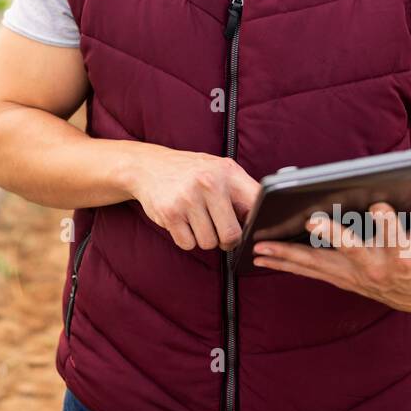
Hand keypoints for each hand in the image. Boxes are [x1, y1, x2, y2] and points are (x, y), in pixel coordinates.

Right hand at [127, 151, 260, 251]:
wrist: (148, 166)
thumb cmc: (190, 172)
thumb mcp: (218, 170)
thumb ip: (241, 191)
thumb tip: (263, 223)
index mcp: (227, 172)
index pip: (256, 205)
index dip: (255, 225)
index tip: (250, 231)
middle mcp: (209, 183)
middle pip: (231, 234)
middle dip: (227, 241)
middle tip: (219, 232)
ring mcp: (188, 198)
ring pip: (208, 243)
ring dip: (203, 238)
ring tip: (196, 220)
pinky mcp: (169, 213)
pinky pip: (187, 244)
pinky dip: (186, 239)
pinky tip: (181, 222)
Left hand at [250, 196, 410, 311]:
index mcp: (403, 254)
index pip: (397, 236)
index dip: (389, 222)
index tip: (378, 205)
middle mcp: (375, 266)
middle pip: (351, 249)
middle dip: (331, 236)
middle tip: (311, 223)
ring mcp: (353, 274)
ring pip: (319, 263)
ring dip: (290, 254)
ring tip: (261, 246)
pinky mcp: (338, 277)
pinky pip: (307, 271)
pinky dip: (285, 264)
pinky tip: (260, 257)